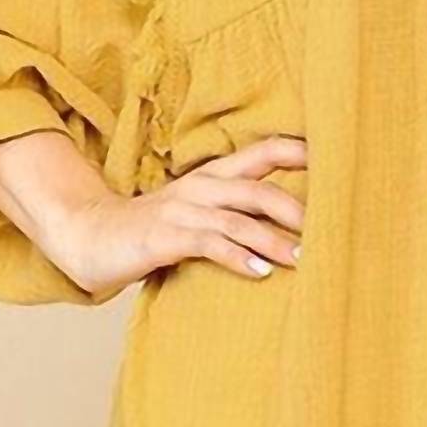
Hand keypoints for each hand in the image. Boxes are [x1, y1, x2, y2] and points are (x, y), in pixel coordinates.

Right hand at [0, 130, 307, 297]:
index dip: (296, 152)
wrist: (89, 236)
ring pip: (238, 219)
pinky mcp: (164, 237)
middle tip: (334, 229)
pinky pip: (208, 244)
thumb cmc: (152, 230)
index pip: (260, 154)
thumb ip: (235, 215)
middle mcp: (200, 188)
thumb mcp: (197, 214)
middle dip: (297, 208)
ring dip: (274, 240)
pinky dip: (237, 258)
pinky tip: (261, 273)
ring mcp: (181, 211)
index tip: (338, 160)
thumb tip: (292, 229)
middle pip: (257, 188)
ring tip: (304, 259)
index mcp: (211, 177)